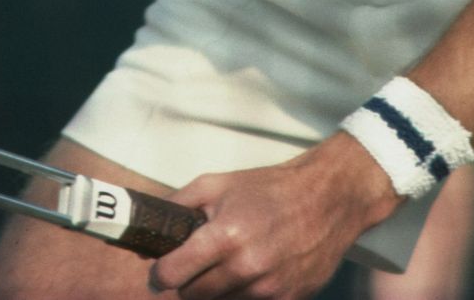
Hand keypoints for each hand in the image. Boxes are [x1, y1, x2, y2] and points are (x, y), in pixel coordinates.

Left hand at [148, 133, 402, 299]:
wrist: (327, 199)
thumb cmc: (267, 188)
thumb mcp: (216, 184)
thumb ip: (176, 206)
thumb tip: (146, 234)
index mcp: (225, 235)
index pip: (173, 275)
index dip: (161, 273)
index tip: (161, 270)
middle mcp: (247, 266)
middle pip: (193, 295)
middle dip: (188, 280)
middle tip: (196, 263)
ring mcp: (269, 288)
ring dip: (217, 289)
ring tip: (228, 261)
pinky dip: (243, 293)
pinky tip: (251, 272)